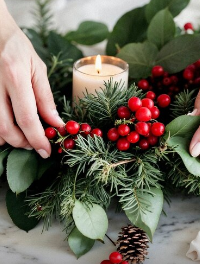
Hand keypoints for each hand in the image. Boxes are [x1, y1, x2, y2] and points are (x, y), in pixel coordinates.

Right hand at [0, 3, 63, 157]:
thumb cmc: (20, 50)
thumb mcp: (38, 71)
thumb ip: (46, 99)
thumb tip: (55, 123)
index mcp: (15, 77)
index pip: (27, 118)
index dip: (38, 139)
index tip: (46, 151)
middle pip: (7, 129)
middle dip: (24, 143)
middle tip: (37, 144)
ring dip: (12, 140)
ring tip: (27, 136)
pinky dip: (2, 132)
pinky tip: (13, 128)